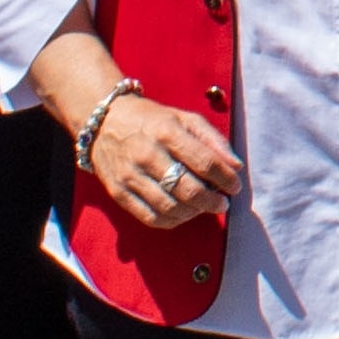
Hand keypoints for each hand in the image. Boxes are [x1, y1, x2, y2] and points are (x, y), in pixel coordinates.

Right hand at [81, 92, 242, 233]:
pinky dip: (173, 220)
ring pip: (170, 208)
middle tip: (222, 203)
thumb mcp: (184, 118)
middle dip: (212, 201)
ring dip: (194, 212)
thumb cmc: (152, 121)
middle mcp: (147, 154)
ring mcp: (130, 176)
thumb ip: (213, 140)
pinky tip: (183, 213)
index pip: (205, 162)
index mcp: (167, 132)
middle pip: (188, 189)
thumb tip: (236, 166)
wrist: (103, 123)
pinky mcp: (118, 193)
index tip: (234, 186)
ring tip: (203, 207)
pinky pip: (151, 218)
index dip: (225, 179)